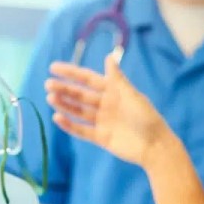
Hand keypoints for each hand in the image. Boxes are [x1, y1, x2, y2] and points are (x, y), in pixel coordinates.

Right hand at [46, 54, 171, 166]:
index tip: (53, 67)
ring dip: (64, 104)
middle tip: (48, 85)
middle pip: (80, 95)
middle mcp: (105, 104)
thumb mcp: (131, 95)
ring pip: (78, 111)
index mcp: (113, 91)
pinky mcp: (100, 137)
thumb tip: (108, 57)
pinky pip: (81, 130)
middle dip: (64, 89)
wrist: (155, 146)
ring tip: (50, 98)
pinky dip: (69, 124)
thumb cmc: (147, 117)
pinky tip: (57, 117)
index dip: (71, 73)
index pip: (87, 79)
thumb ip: (117, 79)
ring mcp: (102, 121)